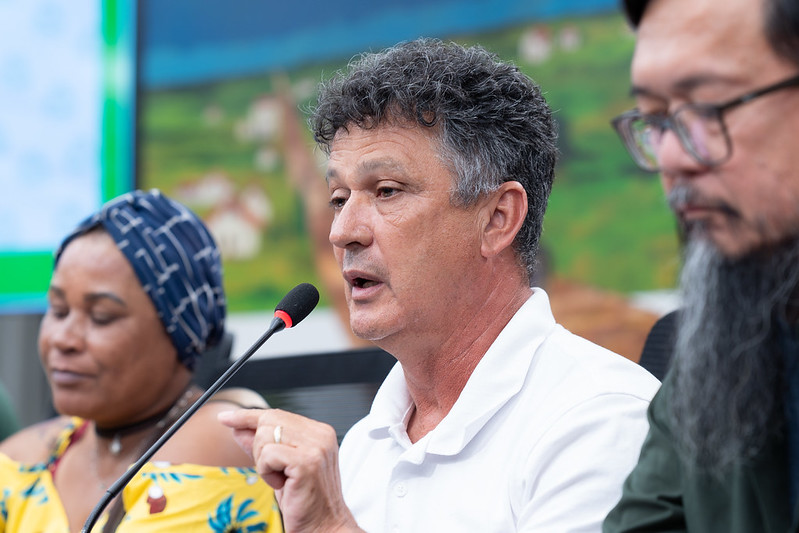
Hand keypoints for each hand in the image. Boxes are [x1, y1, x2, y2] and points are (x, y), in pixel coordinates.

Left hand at [218, 408, 363, 532]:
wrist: (324, 527)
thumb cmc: (305, 501)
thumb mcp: (279, 468)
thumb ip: (262, 446)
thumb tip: (239, 428)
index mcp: (318, 432)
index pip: (277, 414)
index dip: (247, 416)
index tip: (226, 418)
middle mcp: (320, 435)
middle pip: (268, 421)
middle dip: (258, 447)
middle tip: (271, 471)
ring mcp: (316, 447)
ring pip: (265, 436)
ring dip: (263, 462)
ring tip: (281, 479)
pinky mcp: (307, 462)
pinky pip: (268, 455)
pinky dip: (266, 472)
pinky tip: (281, 484)